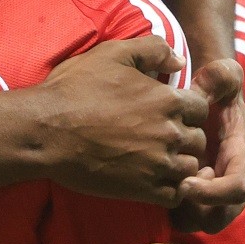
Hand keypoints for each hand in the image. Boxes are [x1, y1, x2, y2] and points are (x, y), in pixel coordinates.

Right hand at [35, 37, 209, 204]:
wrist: (44, 132)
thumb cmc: (73, 90)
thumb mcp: (111, 54)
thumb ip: (151, 49)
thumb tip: (179, 59)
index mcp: (167, 100)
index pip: (201, 108)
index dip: (186, 109)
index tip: (167, 113)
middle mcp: (170, 132)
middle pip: (198, 139)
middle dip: (183, 137)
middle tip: (159, 137)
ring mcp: (159, 164)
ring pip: (190, 167)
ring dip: (178, 163)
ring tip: (156, 160)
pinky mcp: (144, 190)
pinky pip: (176, 194)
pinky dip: (169, 189)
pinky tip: (151, 180)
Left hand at [173, 59, 244, 232]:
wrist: (207, 98)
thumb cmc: (214, 88)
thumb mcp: (220, 76)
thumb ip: (219, 76)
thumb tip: (212, 79)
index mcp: (244, 157)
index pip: (238, 188)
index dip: (214, 192)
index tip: (185, 183)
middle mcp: (235, 180)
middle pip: (222, 216)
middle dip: (197, 210)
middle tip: (172, 188)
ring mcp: (217, 191)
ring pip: (203, 222)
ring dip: (184, 212)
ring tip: (166, 185)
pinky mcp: (200, 195)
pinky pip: (188, 216)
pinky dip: (174, 209)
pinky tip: (159, 185)